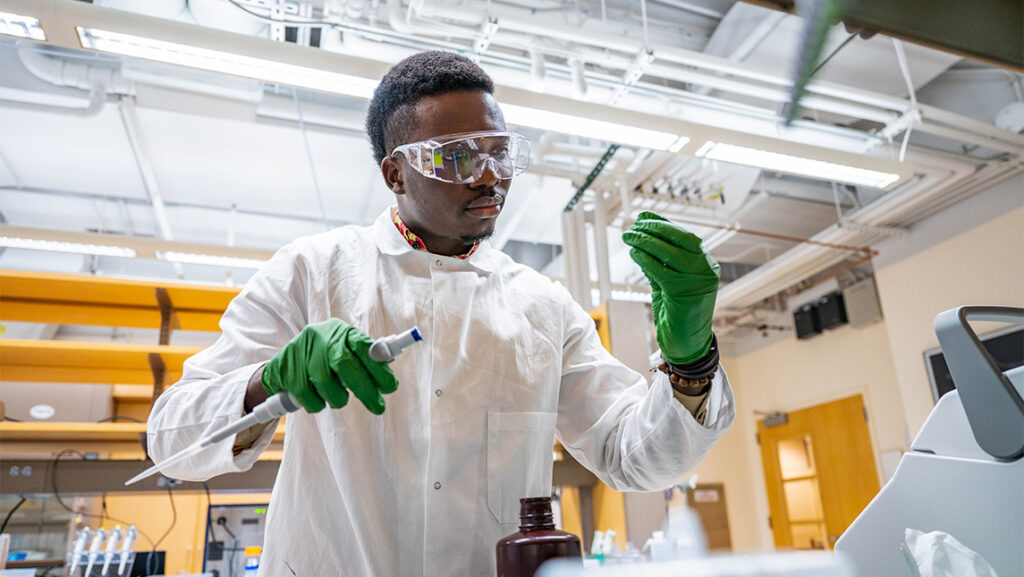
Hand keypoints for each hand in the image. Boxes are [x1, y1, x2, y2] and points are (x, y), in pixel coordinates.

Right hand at [261, 319, 397, 413]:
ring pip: (326, 383)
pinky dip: (317, 404)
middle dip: (365, 389)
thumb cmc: (325, 358)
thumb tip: (387, 381)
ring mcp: (303, 353)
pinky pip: (308, 396)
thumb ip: (365, 362)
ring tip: (340, 399)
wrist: (285, 362)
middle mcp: (322, 338)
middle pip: (345, 364)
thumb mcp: (345, 351)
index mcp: (341, 332)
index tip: (390, 386)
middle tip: (378, 407)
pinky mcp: (288, 371)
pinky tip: (319, 399)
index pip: (363, 346)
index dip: (379, 367)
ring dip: (338, 398)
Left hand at [622, 211, 720, 363]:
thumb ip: (660, 261)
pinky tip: (635, 254)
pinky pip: (662, 270)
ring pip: (669, 252)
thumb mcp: (669, 281)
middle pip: (679, 238)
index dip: (662, 223)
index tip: (643, 216)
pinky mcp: (685, 293)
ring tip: (629, 236)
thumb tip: (643, 237)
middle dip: (654, 228)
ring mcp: (698, 280)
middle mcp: (705, 268)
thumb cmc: (678, 313)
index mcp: (705, 263)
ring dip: (645, 241)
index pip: (683, 235)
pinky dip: (646, 259)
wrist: (688, 344)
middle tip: (633, 226)